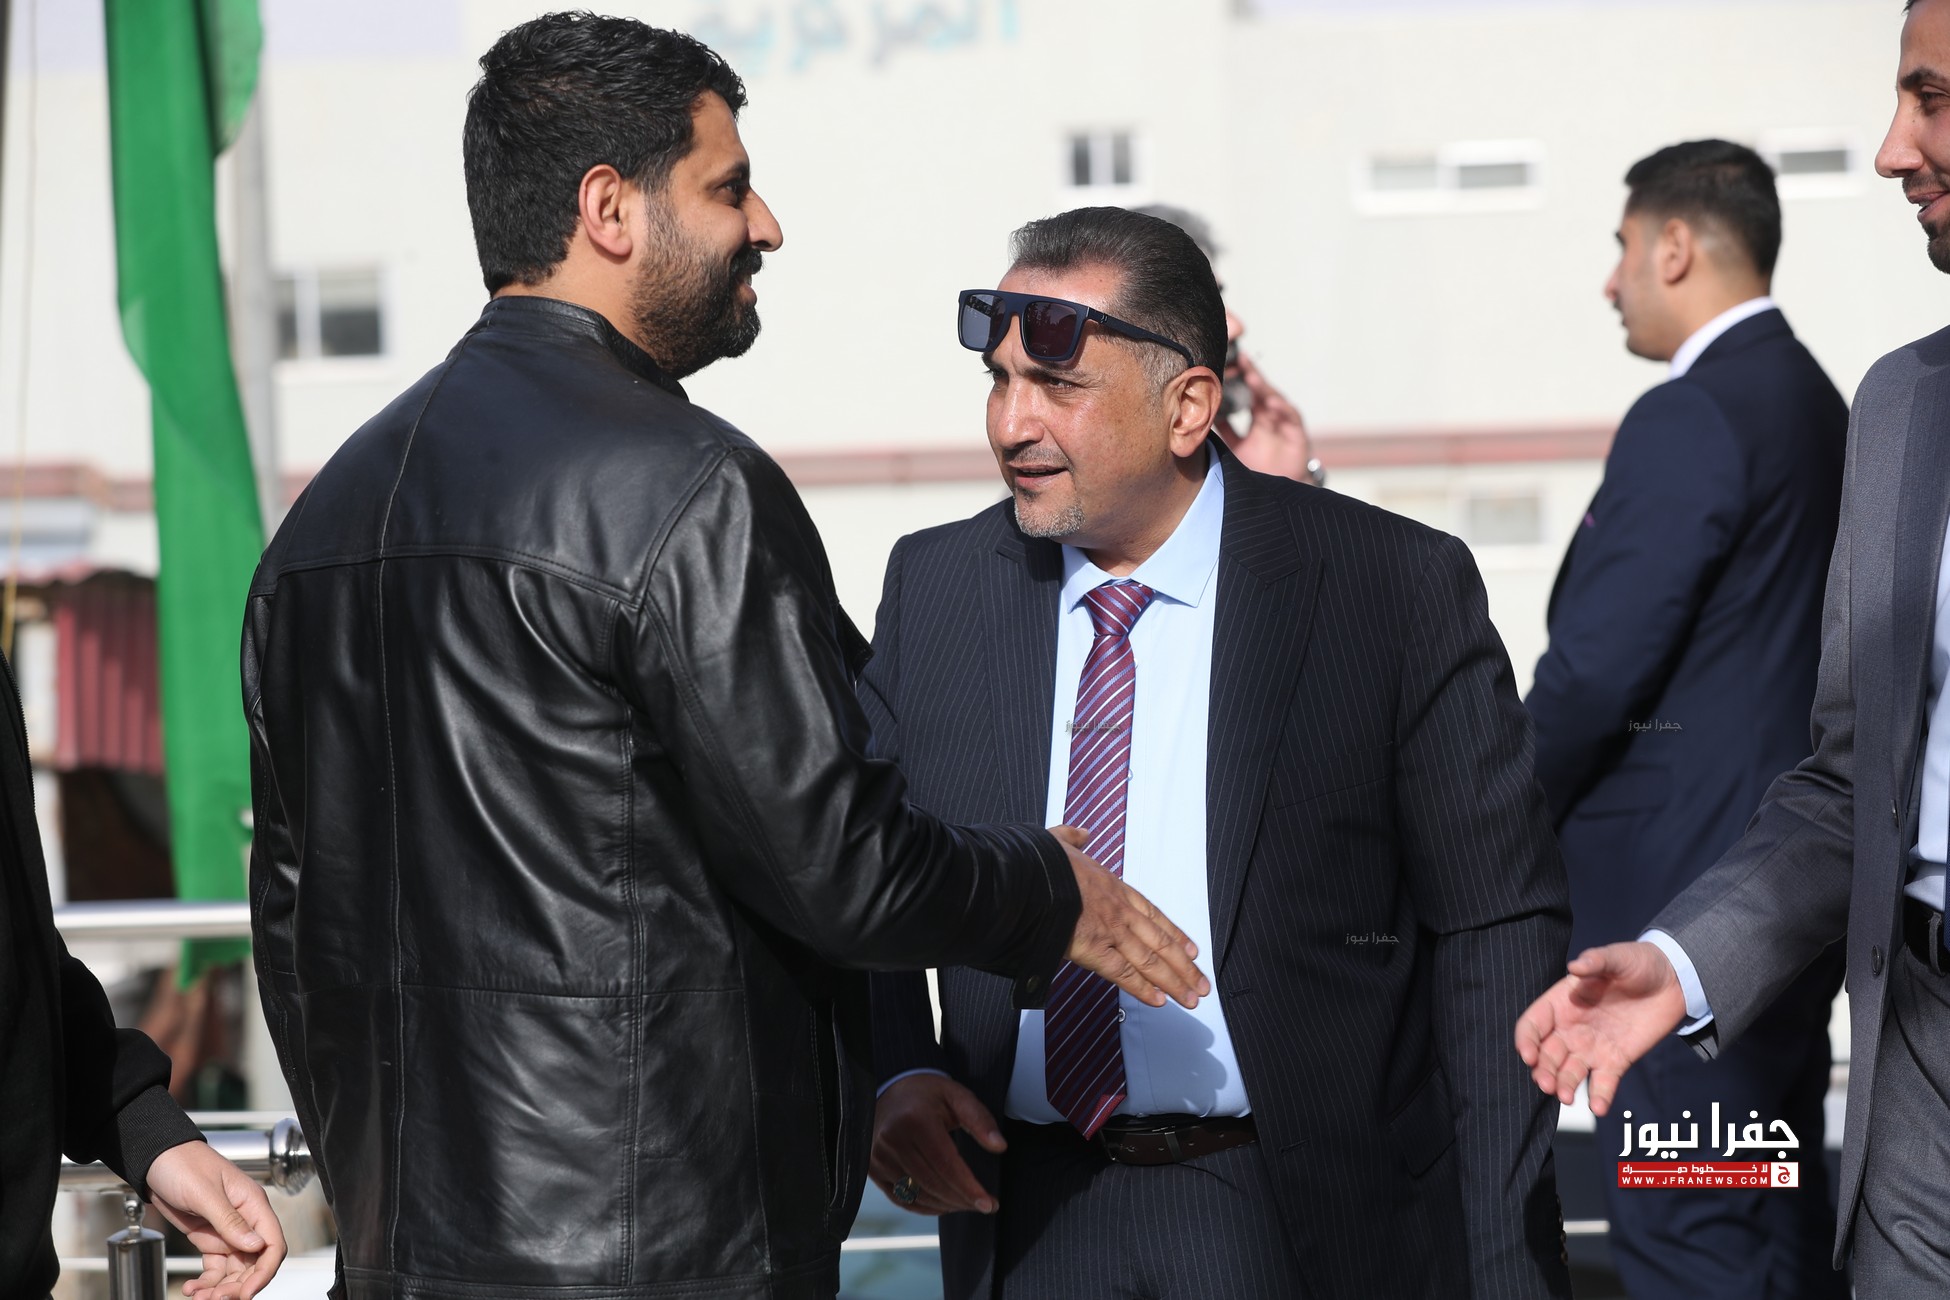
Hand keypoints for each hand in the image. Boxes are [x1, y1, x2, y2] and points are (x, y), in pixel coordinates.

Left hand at [144, 1139, 287, 1299]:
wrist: (156, 1160)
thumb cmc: (184, 1166)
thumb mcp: (205, 1194)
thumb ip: (230, 1221)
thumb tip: (257, 1247)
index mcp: (253, 1205)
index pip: (272, 1244)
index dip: (264, 1272)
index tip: (247, 1293)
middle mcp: (245, 1221)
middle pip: (253, 1263)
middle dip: (238, 1285)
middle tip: (216, 1299)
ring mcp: (227, 1231)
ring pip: (234, 1270)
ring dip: (219, 1288)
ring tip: (198, 1297)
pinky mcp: (209, 1238)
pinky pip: (214, 1267)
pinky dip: (206, 1282)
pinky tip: (191, 1289)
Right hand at [868, 1073, 1004, 1215]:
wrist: (890, 1090)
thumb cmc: (928, 1094)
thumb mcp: (957, 1096)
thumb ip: (980, 1119)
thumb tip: (999, 1146)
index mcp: (915, 1120)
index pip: (946, 1165)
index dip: (969, 1188)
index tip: (989, 1203)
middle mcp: (892, 1140)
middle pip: (932, 1183)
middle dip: (962, 1200)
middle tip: (985, 1205)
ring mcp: (879, 1156)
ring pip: (917, 1195)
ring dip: (946, 1205)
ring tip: (967, 1204)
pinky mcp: (873, 1169)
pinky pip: (901, 1198)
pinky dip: (925, 1207)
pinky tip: (945, 1204)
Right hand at [1053, 825, 1207, 1008]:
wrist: (1028, 875)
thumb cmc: (1041, 862)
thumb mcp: (1060, 841)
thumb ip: (1073, 838)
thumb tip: (1081, 833)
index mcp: (1113, 886)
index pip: (1154, 915)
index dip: (1175, 934)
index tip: (1191, 949)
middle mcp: (1119, 911)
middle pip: (1160, 942)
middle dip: (1184, 966)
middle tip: (1201, 983)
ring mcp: (1110, 931)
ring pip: (1150, 960)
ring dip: (1173, 981)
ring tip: (1191, 997)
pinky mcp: (1093, 950)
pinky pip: (1123, 973)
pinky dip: (1142, 988)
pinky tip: (1158, 1000)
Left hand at [1218, 348, 1314, 481]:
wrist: (1277, 490)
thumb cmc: (1259, 465)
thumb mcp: (1236, 446)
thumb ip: (1224, 430)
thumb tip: (1201, 417)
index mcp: (1257, 416)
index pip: (1246, 391)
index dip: (1238, 377)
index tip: (1225, 361)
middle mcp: (1271, 415)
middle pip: (1260, 389)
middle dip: (1250, 373)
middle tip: (1239, 358)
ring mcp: (1284, 422)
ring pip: (1274, 399)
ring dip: (1263, 388)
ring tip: (1251, 375)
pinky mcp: (1296, 433)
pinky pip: (1290, 418)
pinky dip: (1282, 409)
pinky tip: (1272, 403)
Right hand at [1514, 941, 1688, 1114]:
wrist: (1672, 981)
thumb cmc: (1638, 963)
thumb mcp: (1617, 957)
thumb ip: (1596, 961)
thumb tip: (1575, 966)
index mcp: (1562, 1002)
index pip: (1534, 1024)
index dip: (1526, 1040)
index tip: (1528, 1055)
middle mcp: (1571, 1028)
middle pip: (1547, 1054)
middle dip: (1543, 1070)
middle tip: (1547, 1085)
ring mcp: (1592, 1047)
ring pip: (1570, 1072)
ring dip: (1564, 1085)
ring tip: (1567, 1098)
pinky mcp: (1616, 1061)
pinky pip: (1603, 1083)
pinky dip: (1599, 1097)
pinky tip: (1597, 1108)